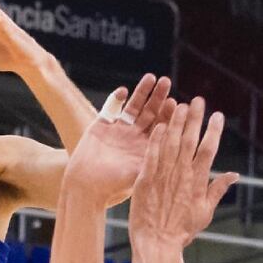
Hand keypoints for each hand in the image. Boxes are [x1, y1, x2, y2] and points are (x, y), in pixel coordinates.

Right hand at [62, 74, 174, 207]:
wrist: (86, 185)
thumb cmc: (114, 185)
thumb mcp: (140, 174)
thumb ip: (156, 160)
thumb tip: (177, 152)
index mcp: (147, 148)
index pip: (162, 126)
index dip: (169, 114)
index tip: (177, 103)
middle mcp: (135, 137)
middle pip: (150, 113)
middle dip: (158, 97)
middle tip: (166, 82)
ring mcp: (118, 130)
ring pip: (133, 107)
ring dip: (142, 92)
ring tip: (151, 77)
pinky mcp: (102, 125)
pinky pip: (111, 108)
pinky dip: (116, 98)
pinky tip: (123, 91)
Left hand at [128, 99, 239, 262]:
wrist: (157, 243)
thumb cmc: (181, 230)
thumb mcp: (205, 211)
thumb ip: (217, 189)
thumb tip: (234, 174)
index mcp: (198, 181)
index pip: (208, 150)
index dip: (213, 131)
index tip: (218, 115)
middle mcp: (181, 175)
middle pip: (189, 141)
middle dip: (194, 119)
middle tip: (197, 100)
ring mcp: (162, 176)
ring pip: (170, 144)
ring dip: (175, 123)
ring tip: (178, 104)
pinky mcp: (144, 179)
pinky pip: (150, 155)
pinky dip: (155, 140)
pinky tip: (157, 124)